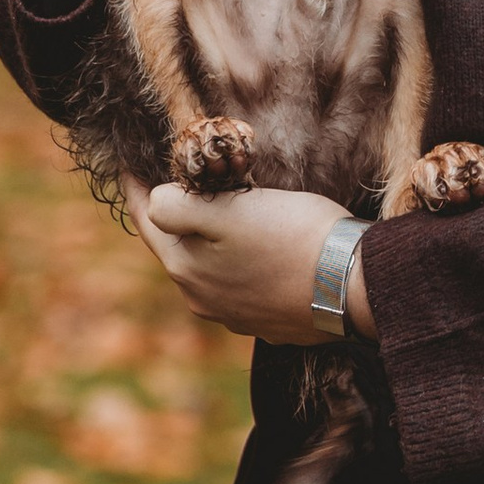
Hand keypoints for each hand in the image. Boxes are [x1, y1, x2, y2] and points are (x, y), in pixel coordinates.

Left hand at [126, 180, 376, 343]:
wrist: (353, 285)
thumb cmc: (292, 237)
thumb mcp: (230, 210)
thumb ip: (177, 206)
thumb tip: (155, 203)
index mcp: (186, 269)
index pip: (147, 223)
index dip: (136, 190)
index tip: (130, 163)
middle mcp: (203, 299)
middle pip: (177, 248)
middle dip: (178, 216)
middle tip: (183, 182)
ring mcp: (235, 315)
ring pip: (211, 268)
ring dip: (213, 241)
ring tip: (227, 212)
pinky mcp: (268, 320)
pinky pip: (243, 283)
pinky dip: (243, 262)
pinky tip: (262, 247)